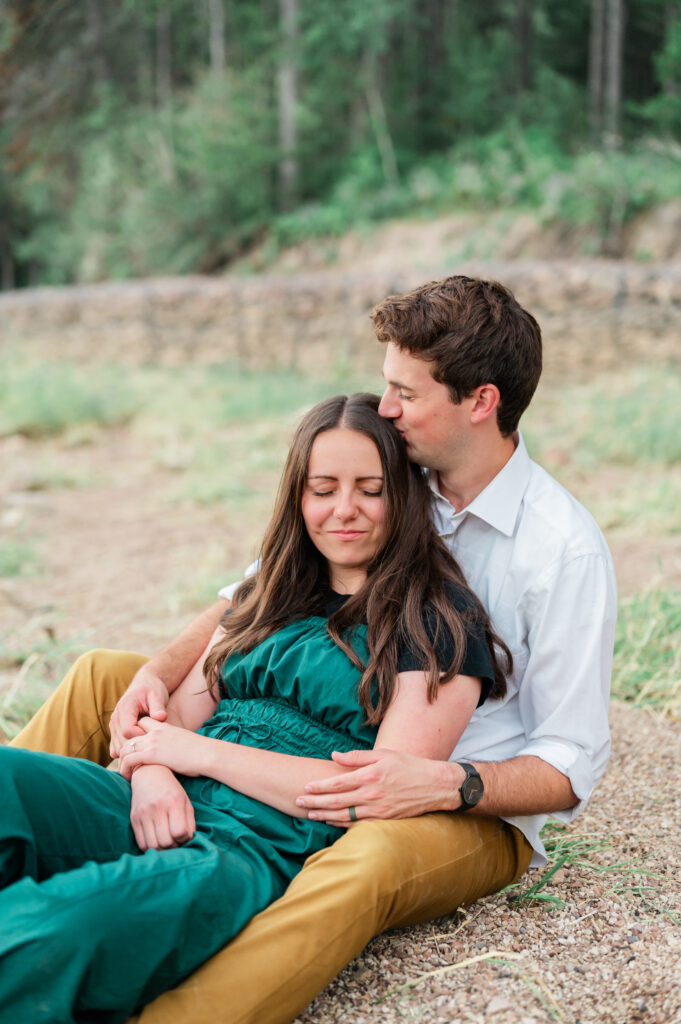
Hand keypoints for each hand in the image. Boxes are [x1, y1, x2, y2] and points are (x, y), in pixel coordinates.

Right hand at [109, 667, 169, 757]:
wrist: (145, 685)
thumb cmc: (153, 689)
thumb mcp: (157, 695)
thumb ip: (158, 707)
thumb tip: (161, 717)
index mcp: (125, 708)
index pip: (128, 730)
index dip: (141, 737)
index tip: (154, 737)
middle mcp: (115, 717)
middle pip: (121, 741)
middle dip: (137, 747)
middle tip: (153, 748)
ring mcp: (113, 725)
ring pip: (117, 747)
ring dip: (132, 752)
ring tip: (147, 751)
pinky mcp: (115, 731)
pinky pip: (115, 748)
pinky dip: (126, 752)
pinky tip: (139, 752)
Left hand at [119, 717, 208, 779]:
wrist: (207, 754)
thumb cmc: (202, 752)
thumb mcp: (185, 742)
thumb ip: (175, 744)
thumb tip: (176, 753)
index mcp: (165, 727)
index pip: (142, 722)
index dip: (136, 733)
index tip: (136, 748)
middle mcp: (156, 731)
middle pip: (130, 735)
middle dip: (125, 748)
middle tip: (126, 762)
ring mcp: (153, 742)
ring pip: (125, 747)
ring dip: (122, 759)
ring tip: (125, 771)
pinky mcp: (151, 754)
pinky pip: (128, 759)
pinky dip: (124, 768)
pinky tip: (126, 776)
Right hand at [129, 764, 195, 850]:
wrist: (149, 774)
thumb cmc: (171, 790)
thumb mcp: (185, 801)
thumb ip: (190, 822)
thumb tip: (189, 842)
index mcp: (174, 801)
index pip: (179, 832)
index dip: (184, 839)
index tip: (184, 836)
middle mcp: (157, 807)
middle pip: (166, 842)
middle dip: (173, 846)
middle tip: (175, 841)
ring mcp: (144, 813)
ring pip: (153, 846)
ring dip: (162, 850)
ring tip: (166, 842)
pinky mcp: (134, 818)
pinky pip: (141, 843)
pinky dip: (150, 848)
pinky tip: (156, 841)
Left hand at [296, 748, 463, 825]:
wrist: (435, 786)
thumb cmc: (409, 766)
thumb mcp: (384, 754)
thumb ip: (357, 757)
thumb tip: (334, 755)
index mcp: (370, 776)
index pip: (338, 783)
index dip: (319, 786)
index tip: (305, 787)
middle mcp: (372, 795)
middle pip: (337, 801)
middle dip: (315, 802)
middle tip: (299, 802)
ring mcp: (378, 810)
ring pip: (344, 815)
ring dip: (324, 815)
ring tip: (310, 814)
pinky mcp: (384, 820)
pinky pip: (357, 824)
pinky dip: (342, 824)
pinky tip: (331, 822)